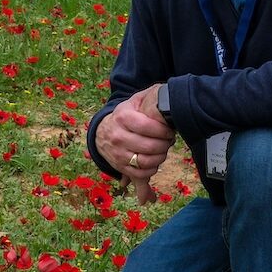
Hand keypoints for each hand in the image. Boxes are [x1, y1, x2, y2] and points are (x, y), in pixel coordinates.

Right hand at [95, 85, 174, 203]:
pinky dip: (152, 169)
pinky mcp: (119, 166)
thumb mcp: (134, 101)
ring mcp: (117, 153)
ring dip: (160, 157)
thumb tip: (168, 102)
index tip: (169, 130)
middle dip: (165, 144)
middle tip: (169, 140)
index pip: (146, 126)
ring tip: (163, 150)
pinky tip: (155, 160)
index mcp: (122, 117)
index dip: (163, 130)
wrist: (102, 131)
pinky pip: (140, 173)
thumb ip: (151, 97)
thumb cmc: (126, 114)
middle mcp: (117, 136)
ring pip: (145, 162)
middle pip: (149, 146)